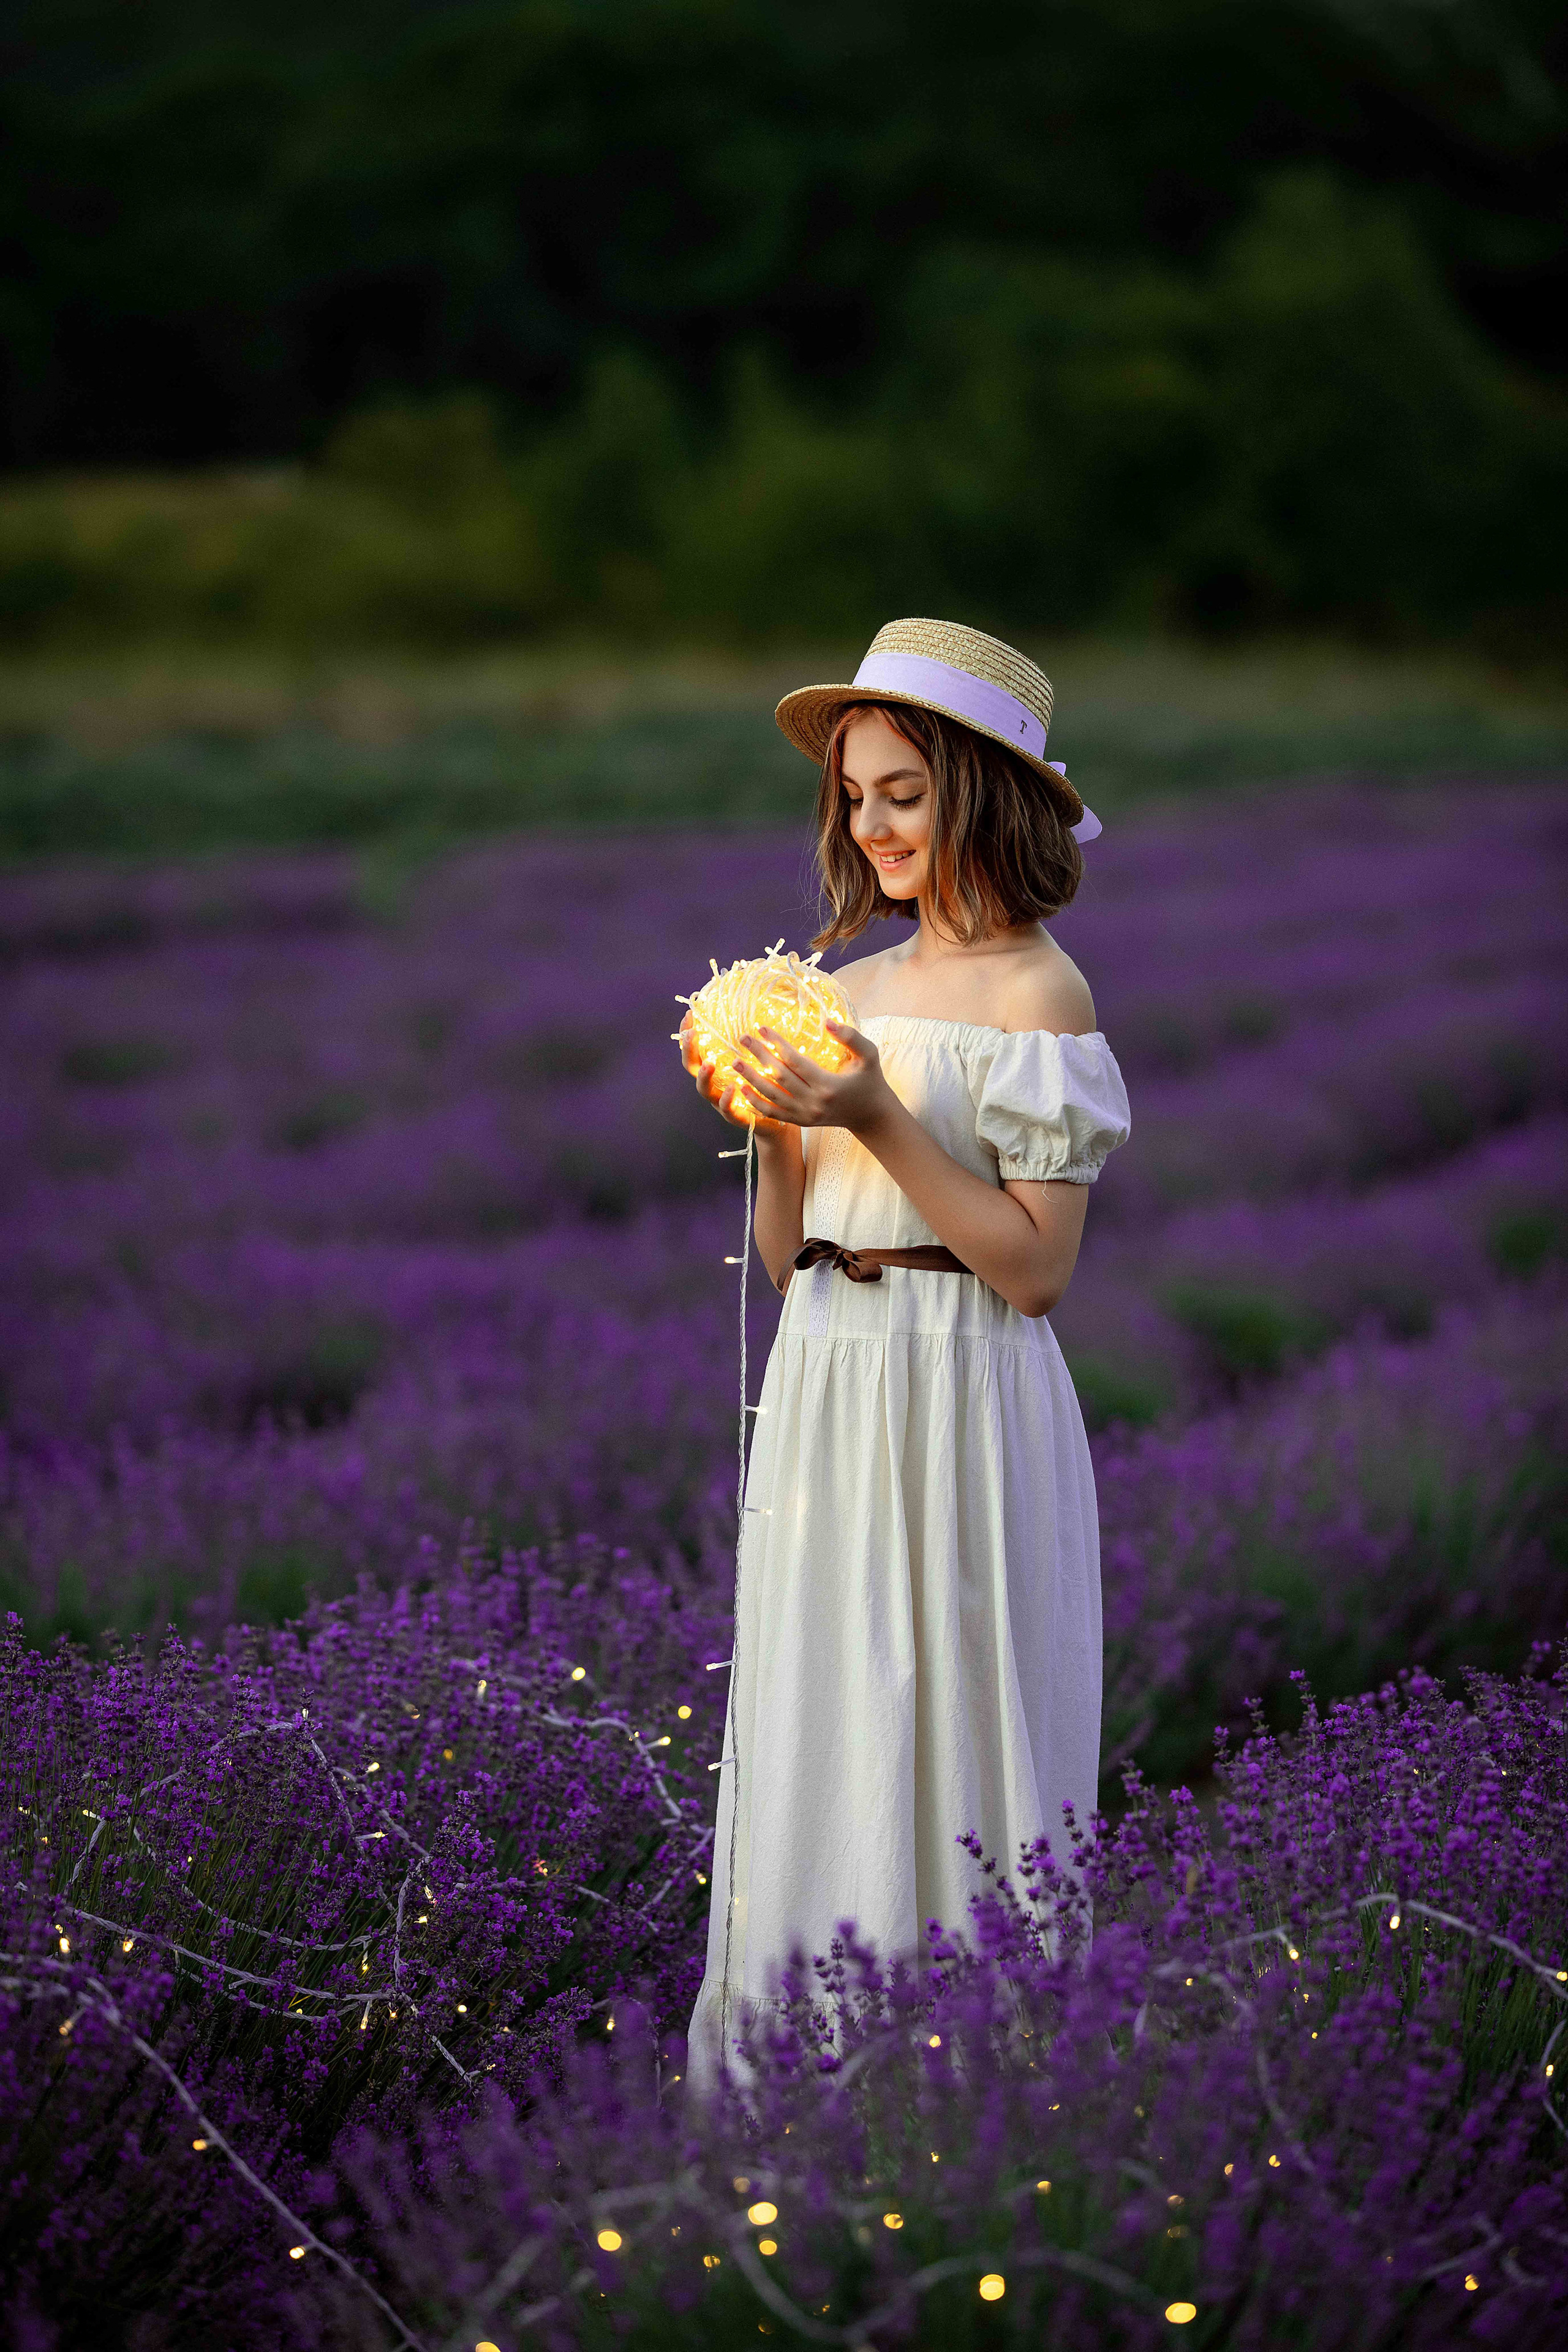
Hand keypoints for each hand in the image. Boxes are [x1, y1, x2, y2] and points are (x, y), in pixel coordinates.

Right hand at [679, 1011, 786, 1136]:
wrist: (777, 1121)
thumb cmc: (765, 1087)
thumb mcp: (755, 1062)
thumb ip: (750, 1044)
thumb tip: (754, 1014)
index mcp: (716, 1070)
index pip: (696, 1049)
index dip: (689, 1034)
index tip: (690, 1015)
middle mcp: (713, 1085)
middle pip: (692, 1068)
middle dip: (689, 1051)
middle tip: (692, 1034)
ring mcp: (721, 1102)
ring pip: (705, 1090)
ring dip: (704, 1076)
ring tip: (709, 1064)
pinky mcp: (736, 1117)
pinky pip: (728, 1109)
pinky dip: (727, 1099)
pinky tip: (732, 1088)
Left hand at [730, 1020, 893, 1133]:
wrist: (871, 1115)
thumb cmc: (870, 1080)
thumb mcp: (869, 1056)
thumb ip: (851, 1037)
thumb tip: (828, 1021)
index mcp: (828, 1085)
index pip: (795, 1061)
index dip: (776, 1044)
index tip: (761, 1028)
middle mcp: (814, 1103)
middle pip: (779, 1077)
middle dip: (759, 1057)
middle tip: (742, 1039)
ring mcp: (806, 1115)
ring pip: (772, 1096)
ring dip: (751, 1079)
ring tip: (735, 1062)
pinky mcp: (801, 1122)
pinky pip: (773, 1113)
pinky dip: (756, 1101)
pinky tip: (742, 1088)